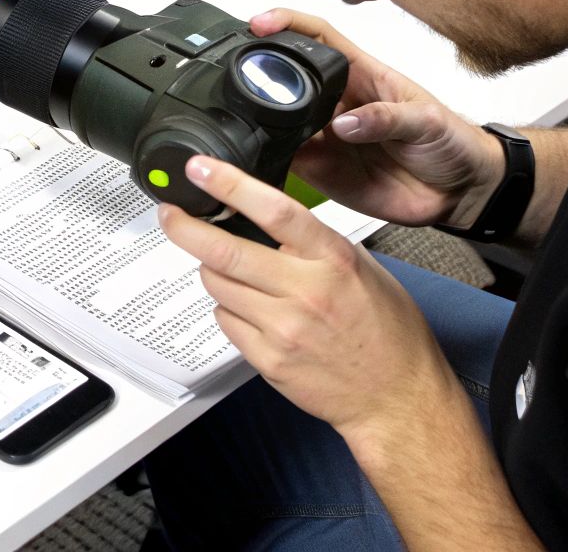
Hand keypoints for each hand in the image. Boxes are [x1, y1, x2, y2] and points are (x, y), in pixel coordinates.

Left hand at [158, 156, 458, 436]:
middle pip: (225, 252)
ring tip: (235, 274)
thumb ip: (317, 244)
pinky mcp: (268, 359)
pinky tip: (253, 312)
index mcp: (333, 259)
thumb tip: (267, 218)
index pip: (274, 210)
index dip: (230, 185)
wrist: (396, 398)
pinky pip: (226, 321)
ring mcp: (283, 329)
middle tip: (170, 214)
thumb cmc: (387, 332)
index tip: (200, 169)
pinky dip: (229, 309)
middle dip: (185, 228)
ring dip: (215, 272)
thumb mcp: (365, 270)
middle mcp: (306, 291)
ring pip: (218, 286)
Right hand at [250, 8, 501, 229]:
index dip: (288, 24)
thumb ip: (387, 118)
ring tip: (262, 124)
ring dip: (264, 120)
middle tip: (249, 80)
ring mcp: (326, 136)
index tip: (261, 23)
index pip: (317, 38)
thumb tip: (345, 123)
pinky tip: (267, 155)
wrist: (462, 193)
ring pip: (279, 120)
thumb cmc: (453, 143)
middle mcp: (337, 103)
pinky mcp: (321, 169)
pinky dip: (269, 157)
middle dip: (263, 73)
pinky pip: (285, 159)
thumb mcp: (428, 121)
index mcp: (362, 75)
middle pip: (288, 77)